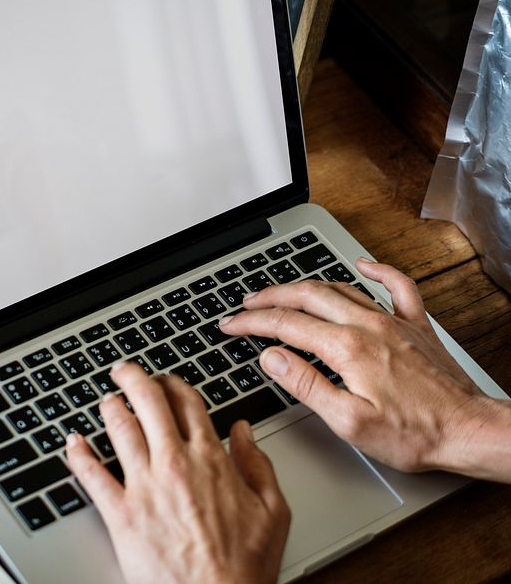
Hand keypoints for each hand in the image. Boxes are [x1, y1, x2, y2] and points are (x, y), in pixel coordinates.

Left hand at [66, 362, 289, 583]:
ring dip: (109, 406)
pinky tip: (73, 442)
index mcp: (211, 459)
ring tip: (106, 400)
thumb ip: (258, 464)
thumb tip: (244, 431)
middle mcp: (174, 464)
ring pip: (119, 427)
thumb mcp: (273, 511)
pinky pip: (91, 474)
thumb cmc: (244, 567)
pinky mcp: (121, 513)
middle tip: (123, 372)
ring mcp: (144, 486)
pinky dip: (78, 453)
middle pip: (147, 402)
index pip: (186, 402)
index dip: (172, 383)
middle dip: (132, 378)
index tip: (165, 380)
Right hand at [220, 258, 508, 478]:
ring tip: (283, 291)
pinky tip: (364, 265)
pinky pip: (398, 286)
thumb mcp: (348, 422)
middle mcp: (368, 326)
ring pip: (341, 289)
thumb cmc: (414, 434)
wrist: (469, 431)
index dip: (252, 323)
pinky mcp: (416, 328)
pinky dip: (378, 271)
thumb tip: (272, 358)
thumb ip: (306, 385)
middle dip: (270, 297)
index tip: (230, 325)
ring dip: (305, 286)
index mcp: (347, 348)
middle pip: (308, 297)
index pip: (286, 325)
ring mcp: (393, 322)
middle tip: (246, 304)